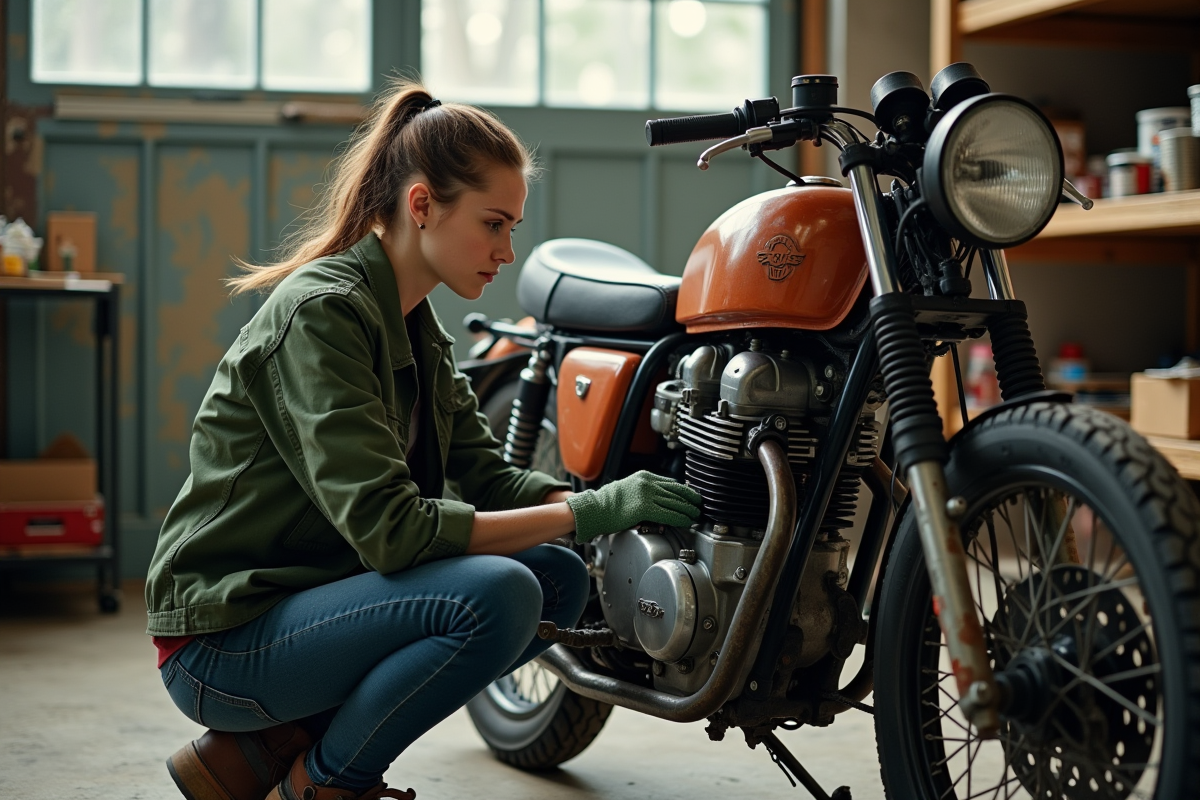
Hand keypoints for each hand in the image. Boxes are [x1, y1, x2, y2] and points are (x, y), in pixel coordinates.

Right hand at [565, 471, 701, 543]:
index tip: (692, 496)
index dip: (685, 491)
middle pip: (676, 491)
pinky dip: (680, 518)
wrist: (595, 509)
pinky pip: (668, 513)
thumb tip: (661, 501)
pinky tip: (686, 521)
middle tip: (699, 506)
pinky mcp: (644, 508)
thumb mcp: (629, 490)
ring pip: (675, 502)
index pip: (671, 482)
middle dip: (690, 500)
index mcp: (645, 476)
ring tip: (695, 515)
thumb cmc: (608, 503)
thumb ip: (646, 492)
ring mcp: (646, 495)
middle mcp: (647, 483)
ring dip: (688, 510)